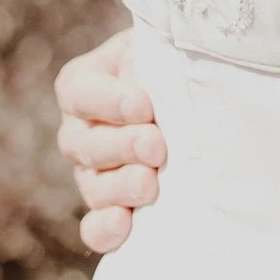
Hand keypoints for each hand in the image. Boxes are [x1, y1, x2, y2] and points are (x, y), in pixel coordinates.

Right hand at [55, 29, 163, 255]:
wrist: (200, 99)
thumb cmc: (179, 65)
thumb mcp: (164, 50)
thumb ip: (156, 58)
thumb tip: (164, 76)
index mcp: (85, 83)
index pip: (80, 93)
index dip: (108, 102)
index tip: (144, 106)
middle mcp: (81, 130)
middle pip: (84, 143)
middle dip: (122, 146)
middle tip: (156, 147)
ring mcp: (93, 173)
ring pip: (92, 185)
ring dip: (119, 187)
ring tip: (149, 186)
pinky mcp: (111, 208)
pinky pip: (95, 225)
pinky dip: (105, 229)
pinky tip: (124, 226)